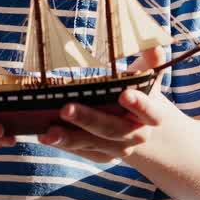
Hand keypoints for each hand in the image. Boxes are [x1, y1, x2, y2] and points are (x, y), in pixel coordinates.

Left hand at [38, 46, 182, 162]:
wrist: (141, 130)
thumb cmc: (140, 94)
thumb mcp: (147, 77)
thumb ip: (150, 61)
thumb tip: (154, 43)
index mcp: (151, 116)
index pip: (149, 113)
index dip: (139, 105)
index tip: (124, 95)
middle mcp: (134, 136)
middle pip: (112, 130)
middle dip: (88, 119)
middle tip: (66, 108)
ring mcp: (116, 149)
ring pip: (91, 143)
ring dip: (68, 138)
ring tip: (47, 131)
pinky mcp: (99, 155)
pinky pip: (80, 150)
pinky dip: (63, 144)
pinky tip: (44, 135)